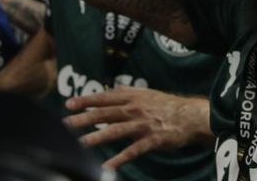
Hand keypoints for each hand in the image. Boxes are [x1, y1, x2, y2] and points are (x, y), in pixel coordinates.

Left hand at [63, 88, 210, 168]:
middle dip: (84, 118)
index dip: (86, 100)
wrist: (190, 116)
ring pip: (116, 131)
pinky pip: (133, 150)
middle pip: (105, 113)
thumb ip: (126, 93)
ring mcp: (143, 124)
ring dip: (97, 137)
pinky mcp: (152, 139)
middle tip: (66, 123)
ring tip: (81, 144)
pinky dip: (119, 158)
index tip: (69, 104)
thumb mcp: (145, 93)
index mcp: (132, 97)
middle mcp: (135, 108)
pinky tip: (106, 166)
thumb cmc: (165, 105)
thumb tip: (109, 91)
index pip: (104, 97)